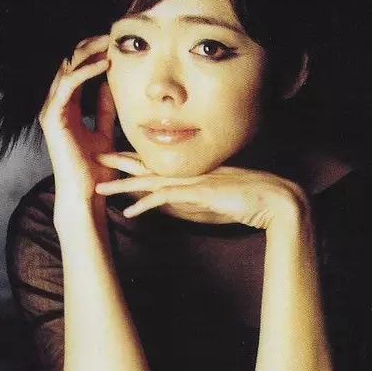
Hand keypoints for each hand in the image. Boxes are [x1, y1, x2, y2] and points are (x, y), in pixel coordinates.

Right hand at [39, 35, 115, 214]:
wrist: (86, 193)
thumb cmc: (95, 167)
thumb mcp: (103, 131)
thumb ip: (104, 110)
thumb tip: (112, 86)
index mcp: (66, 107)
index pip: (76, 69)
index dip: (92, 53)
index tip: (114, 42)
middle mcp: (55, 104)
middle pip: (68, 63)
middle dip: (89, 46)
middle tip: (112, 34)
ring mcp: (51, 110)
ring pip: (66, 68)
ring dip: (88, 52)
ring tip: (109, 41)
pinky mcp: (53, 117)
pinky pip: (68, 85)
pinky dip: (85, 71)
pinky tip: (104, 64)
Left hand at [95, 153, 310, 230]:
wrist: (276, 199)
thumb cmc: (251, 199)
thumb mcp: (218, 198)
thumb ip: (197, 199)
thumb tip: (175, 204)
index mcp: (194, 171)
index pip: (159, 164)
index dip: (135, 161)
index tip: (114, 160)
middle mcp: (191, 172)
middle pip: (148, 166)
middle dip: (120, 164)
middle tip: (95, 159)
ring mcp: (195, 181)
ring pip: (151, 180)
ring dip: (123, 185)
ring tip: (99, 189)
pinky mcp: (200, 192)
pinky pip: (167, 197)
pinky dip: (146, 204)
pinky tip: (129, 211)